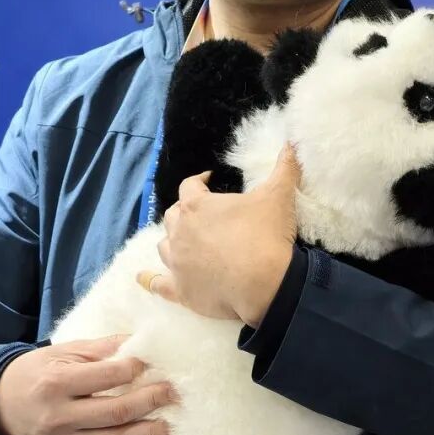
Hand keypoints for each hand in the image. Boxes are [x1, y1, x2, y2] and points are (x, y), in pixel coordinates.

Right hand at [0, 334, 175, 434]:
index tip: (153, 363)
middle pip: (116, 411)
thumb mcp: (61, 353)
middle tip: (173, 394)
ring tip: (167, 426)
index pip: (108, 376)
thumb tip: (137, 342)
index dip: (135, 369)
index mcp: (57, 383)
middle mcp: (59, 415)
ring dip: (145, 433)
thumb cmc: (34, 374)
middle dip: (150, 401)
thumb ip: (99, 349)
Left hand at [137, 144, 300, 325]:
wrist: (264, 285)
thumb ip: (284, 168)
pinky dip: (148, 280)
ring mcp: (177, 263)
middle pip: (173, 216)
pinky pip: (158, 284)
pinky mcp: (181, 290)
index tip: (209, 180)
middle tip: (202, 217)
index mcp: (197, 206)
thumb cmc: (266, 237)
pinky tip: (142, 278)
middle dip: (184, 213)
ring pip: (164, 246)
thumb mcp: (278, 197)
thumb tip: (291, 144)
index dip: (199, 181)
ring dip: (172, 241)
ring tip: (184, 243)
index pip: (190, 185)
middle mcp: (180, 232)